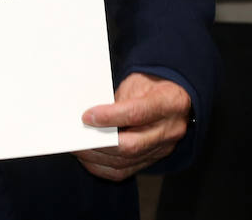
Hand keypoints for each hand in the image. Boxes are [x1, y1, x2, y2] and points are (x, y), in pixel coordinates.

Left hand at [75, 72, 192, 180]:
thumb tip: (90, 115)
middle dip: (99, 143)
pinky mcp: (153, 159)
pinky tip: (88, 158)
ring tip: (77, 148)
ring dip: (97, 157)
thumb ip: (117, 99)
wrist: (175, 97)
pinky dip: (103, 167)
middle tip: (76, 137)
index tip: (86, 116)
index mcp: (167, 103)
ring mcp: (162, 148)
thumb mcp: (137, 81)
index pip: (136, 114)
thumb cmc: (153, 85)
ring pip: (126, 161)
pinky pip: (126, 170)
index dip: (109, 117)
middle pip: (131, 145)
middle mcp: (169, 130)